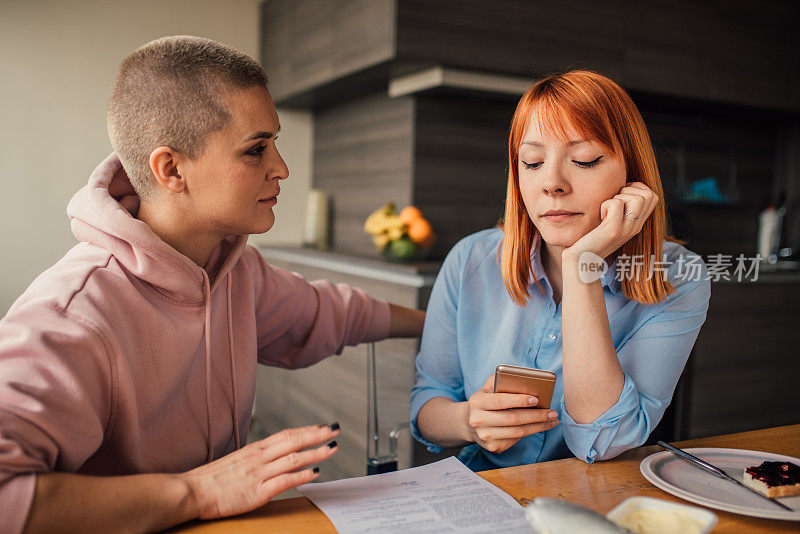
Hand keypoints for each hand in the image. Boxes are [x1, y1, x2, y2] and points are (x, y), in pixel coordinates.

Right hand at [180, 424, 339, 519]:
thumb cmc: (211, 480)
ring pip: (293, 458)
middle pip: (293, 441)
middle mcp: (259, 458)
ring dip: (315, 453)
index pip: (286, 435)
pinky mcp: (257, 491)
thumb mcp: (236, 462)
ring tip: (332, 448)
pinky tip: (315, 472)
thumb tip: (274, 458)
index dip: (306, 430)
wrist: (191, 491)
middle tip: (334, 430)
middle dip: (316, 435)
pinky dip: (301, 475)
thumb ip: (256, 460)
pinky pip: (284, 480)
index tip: (322, 427)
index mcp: (254, 450)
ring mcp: (259, 473)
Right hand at [465, 375, 559, 453]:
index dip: (519, 400)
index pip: (500, 401)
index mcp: (477, 401)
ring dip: (538, 426)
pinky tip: (540, 427)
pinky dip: (530, 432)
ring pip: (517, 432)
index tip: (536, 399)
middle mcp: (478, 420)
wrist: (470, 422)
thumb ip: (501, 380)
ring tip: (552, 420)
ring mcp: (485, 435)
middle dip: (536, 415)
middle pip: (513, 418)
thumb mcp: (488, 388)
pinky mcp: (492, 447)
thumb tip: (525, 380)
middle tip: (552, 412)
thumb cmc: (486, 401)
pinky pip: (515, 439)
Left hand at [564, 182, 658, 261]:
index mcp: (636, 224)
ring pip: (637, 198)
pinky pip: (616, 204)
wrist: (582, 261)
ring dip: (619, 197)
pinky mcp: (613, 230)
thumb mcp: (611, 222)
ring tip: (607, 209)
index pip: (653, 197)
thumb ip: (620, 209)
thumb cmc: (592, 239)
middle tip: (613, 202)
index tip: (620, 195)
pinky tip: (600, 217)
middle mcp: (635, 227)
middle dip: (629, 190)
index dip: (637, 188)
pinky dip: (605, 205)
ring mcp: (626, 229)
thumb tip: (622, 186)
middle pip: (649, 195)